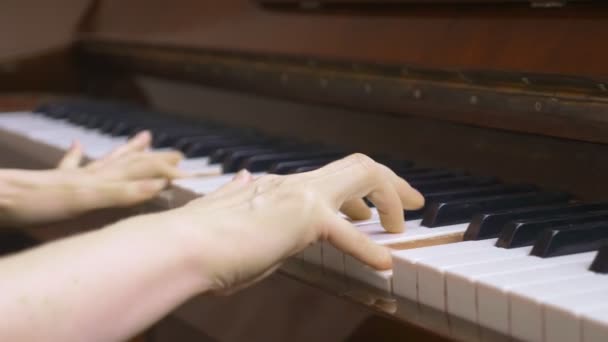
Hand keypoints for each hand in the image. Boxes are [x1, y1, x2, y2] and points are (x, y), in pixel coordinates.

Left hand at [0, 132, 185, 225]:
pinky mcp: (56, 182)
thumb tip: (159, 184)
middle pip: (131, 163)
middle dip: (156, 158)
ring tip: (145, 136)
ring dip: (128, 151)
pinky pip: (73, 165)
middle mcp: (92, 175)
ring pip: (109, 161)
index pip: (141, 170)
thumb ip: (122, 192)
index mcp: (102, 180)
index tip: (188, 167)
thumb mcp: (86, 200)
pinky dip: (78, 155)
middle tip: (178, 152)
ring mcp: (75, 176)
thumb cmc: (39, 201)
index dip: (166, 169)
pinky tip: (78, 144)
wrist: (0, 196)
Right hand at [164, 154, 424, 293]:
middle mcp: (294, 184)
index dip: (361, 189)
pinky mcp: (301, 219)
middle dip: (392, 183)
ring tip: (401, 229)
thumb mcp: (226, 213)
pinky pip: (347, 232)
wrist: (180, 246)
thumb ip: (238, 196)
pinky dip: (368, 248)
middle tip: (415, 204)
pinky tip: (384, 265)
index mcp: (279, 187)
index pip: (332, 176)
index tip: (374, 207)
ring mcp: (299, 196)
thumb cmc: (200, 240)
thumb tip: (241, 179)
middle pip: (358, 165)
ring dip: (391, 201)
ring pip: (362, 176)